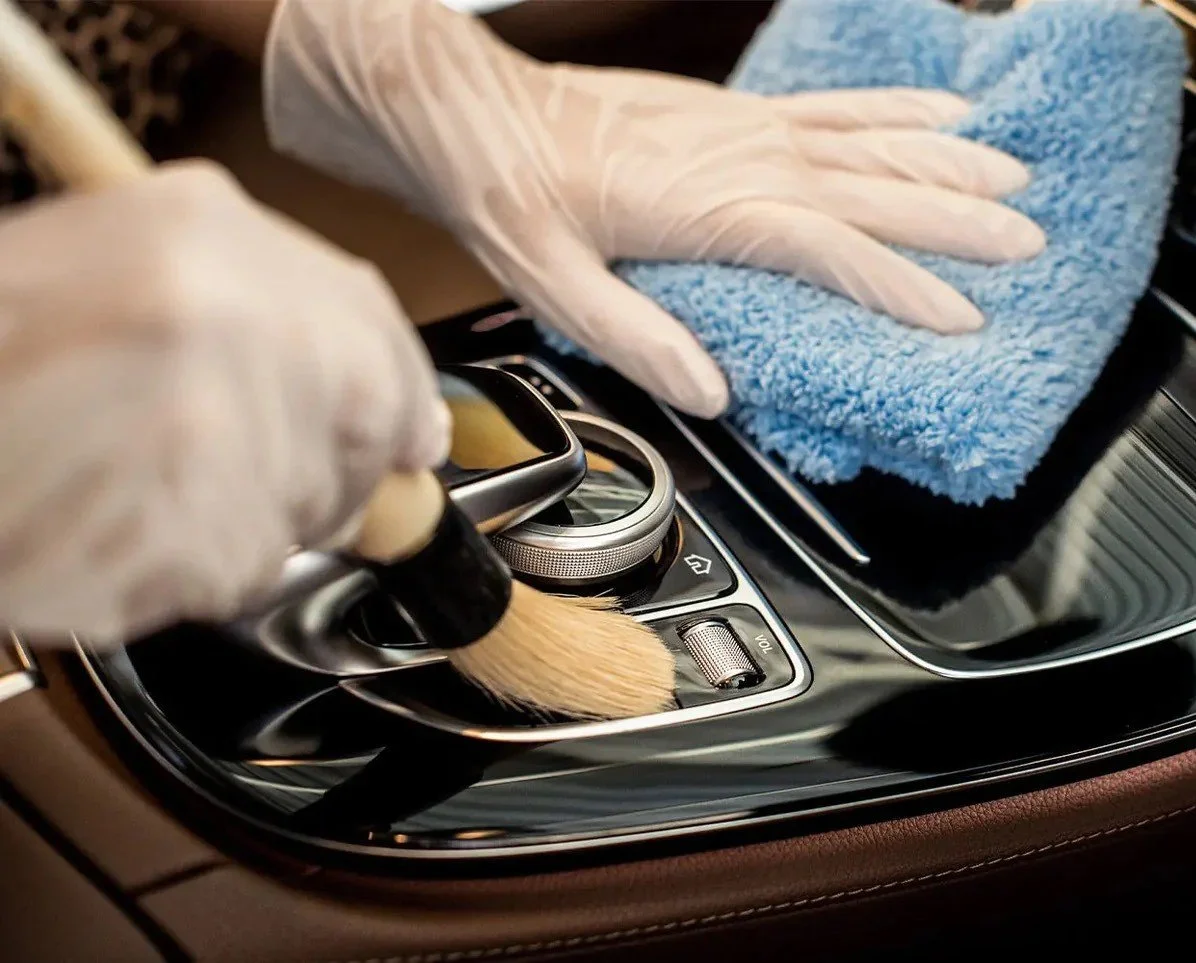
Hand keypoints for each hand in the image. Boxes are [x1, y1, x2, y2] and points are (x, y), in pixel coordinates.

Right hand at [0, 160, 447, 644]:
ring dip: (236, 523)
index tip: (412, 437)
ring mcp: (205, 421)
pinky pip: (234, 572)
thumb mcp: (122, 276)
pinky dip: (183, 569)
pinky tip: (111, 524)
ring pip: (299, 514)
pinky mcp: (181, 526)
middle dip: (324, 473)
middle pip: (363, 431)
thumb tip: (393, 403)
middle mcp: (218, 310)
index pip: (374, 327)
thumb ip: (262, 318)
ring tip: (132, 486)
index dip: (402, 395)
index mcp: (201, 228)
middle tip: (230, 473)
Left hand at [264, 0, 1044, 417]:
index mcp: (705, 209)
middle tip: (1026, 242)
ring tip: (1011, 177)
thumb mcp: (554, 282)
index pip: (827, 248)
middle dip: (953, 217)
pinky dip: (894, 112)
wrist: (479, 114)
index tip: (960, 313)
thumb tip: (709, 393)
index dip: (898, 283)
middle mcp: (739, 159)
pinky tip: (940, 111)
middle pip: (870, 188)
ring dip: (943, 160)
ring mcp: (743, 127)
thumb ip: (635, 338)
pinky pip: (833, 108)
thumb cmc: (512, 193)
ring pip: (866, 141)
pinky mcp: (734, 112)